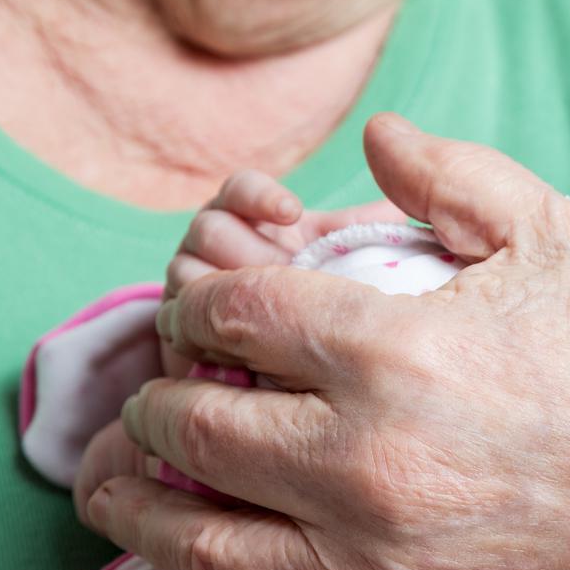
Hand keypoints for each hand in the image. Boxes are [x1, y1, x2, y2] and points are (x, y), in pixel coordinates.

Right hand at [160, 169, 405, 375]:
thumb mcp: (347, 263)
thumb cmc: (329, 307)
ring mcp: (196, 289)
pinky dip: (201, 332)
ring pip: (187, 273)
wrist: (288, 377)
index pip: (241, 192)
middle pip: (210, 229)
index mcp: (260, 224)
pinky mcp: (180, 332)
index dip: (258, 195)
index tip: (291, 212)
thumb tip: (393, 211)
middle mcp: (221, 249)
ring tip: (268, 319)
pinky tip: (237, 351)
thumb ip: (365, 233)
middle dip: (245, 250)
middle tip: (284, 278)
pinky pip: (176, 322)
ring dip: (225, 292)